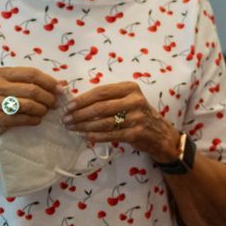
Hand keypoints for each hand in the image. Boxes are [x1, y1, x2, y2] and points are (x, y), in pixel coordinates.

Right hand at [0, 66, 59, 138]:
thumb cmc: (2, 100)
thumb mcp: (14, 87)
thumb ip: (36, 83)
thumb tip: (63, 83)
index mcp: (2, 73)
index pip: (32, 73)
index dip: (49, 81)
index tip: (60, 89)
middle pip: (32, 90)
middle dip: (48, 98)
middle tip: (55, 104)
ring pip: (29, 105)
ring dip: (43, 110)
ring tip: (46, 111)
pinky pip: (23, 119)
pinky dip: (34, 120)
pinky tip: (37, 120)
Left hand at [65, 81, 179, 160]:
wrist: (159, 133)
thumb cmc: (137, 113)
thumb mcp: (127, 99)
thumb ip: (108, 98)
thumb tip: (78, 102)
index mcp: (130, 88)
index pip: (100, 92)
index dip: (82, 99)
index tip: (68, 106)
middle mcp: (134, 100)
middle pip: (100, 107)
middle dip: (80, 114)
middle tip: (66, 120)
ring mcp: (136, 118)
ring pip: (103, 122)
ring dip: (84, 126)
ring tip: (72, 128)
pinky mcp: (136, 133)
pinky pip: (110, 135)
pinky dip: (95, 136)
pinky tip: (85, 136)